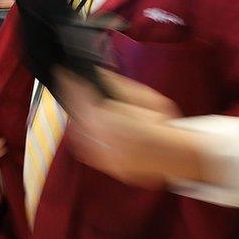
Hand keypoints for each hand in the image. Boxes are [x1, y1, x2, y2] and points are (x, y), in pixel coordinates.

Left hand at [54, 68, 204, 188]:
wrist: (175, 154)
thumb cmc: (162, 123)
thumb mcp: (144, 97)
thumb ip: (119, 86)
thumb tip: (100, 74)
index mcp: (108, 116)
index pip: (81, 96)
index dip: (70, 83)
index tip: (63, 73)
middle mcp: (101, 137)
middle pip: (77, 113)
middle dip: (71, 99)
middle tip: (67, 86)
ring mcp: (103, 154)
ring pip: (79, 133)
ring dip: (76, 118)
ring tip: (76, 105)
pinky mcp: (107, 165)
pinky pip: (86, 150)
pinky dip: (82, 138)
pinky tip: (84, 129)